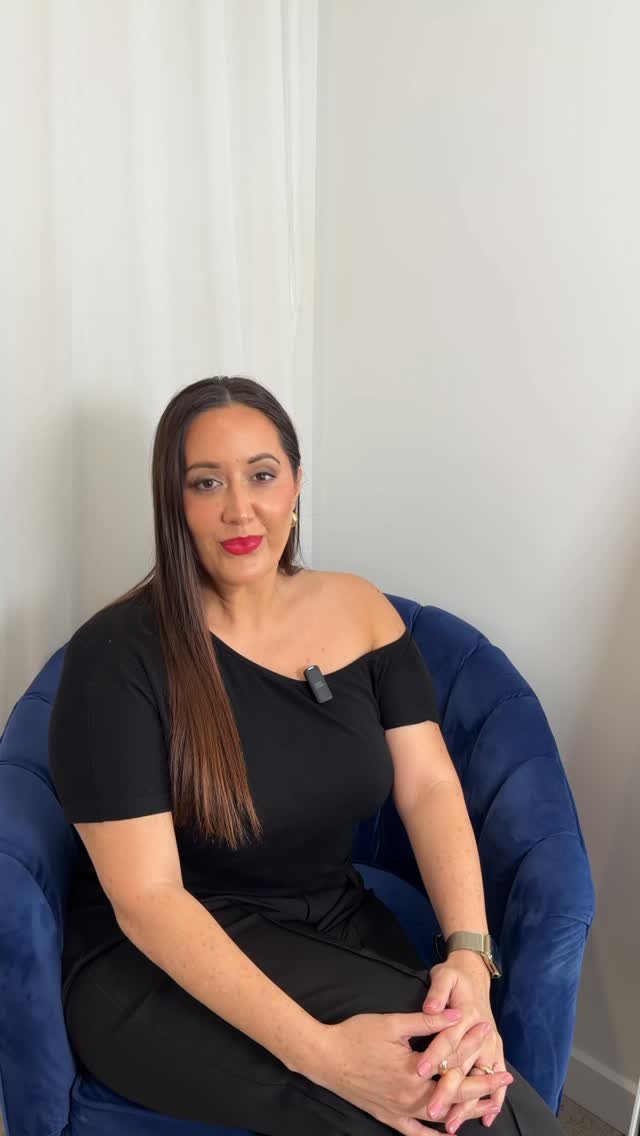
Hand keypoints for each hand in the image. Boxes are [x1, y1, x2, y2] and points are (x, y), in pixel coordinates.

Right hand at [309, 1009, 510, 1135]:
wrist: (325, 1058)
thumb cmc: (357, 1035)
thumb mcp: (392, 1024)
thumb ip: (427, 1021)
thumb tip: (456, 1015)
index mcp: (415, 1072)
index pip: (455, 1064)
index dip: (474, 1050)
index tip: (490, 1036)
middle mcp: (412, 1098)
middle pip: (455, 1095)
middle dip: (482, 1086)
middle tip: (504, 1078)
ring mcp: (401, 1112)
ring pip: (442, 1117)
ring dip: (467, 1111)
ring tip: (488, 1104)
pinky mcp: (389, 1118)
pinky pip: (417, 1134)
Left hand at [417, 956, 511, 1131]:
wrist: (475, 973)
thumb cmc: (455, 976)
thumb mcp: (445, 976)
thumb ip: (438, 992)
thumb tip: (431, 1006)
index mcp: (466, 1016)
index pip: (449, 1039)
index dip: (435, 1055)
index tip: (420, 1071)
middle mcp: (481, 1034)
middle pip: (463, 1066)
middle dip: (448, 1091)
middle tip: (432, 1110)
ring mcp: (491, 1045)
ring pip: (479, 1079)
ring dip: (468, 1104)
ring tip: (452, 1124)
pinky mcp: (494, 1051)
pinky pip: (495, 1079)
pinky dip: (493, 1100)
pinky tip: (486, 1118)